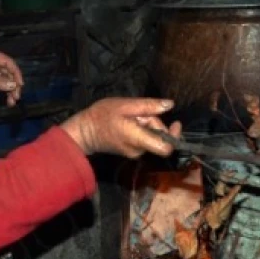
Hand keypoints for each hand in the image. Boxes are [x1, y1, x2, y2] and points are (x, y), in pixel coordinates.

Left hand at [0, 48, 23, 112]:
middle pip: (10, 72)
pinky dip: (8, 95)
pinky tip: (9, 102)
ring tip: (13, 101)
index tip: (19, 84)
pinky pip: (5, 88)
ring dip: (13, 91)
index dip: (15, 72)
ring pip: (9, 81)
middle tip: (17, 96)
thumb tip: (14, 85)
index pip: (8, 62)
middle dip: (15, 84)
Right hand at [60, 98, 182, 157]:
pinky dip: (141, 130)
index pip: (166, 148)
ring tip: (130, 117)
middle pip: (159, 137)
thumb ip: (149, 106)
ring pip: (152, 137)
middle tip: (138, 112)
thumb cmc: (101, 116)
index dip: (175, 136)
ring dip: (147, 125)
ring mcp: (134, 153)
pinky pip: (144, 140)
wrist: (84, 131)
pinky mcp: (131, 152)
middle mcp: (139, 150)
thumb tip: (170, 105)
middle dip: (155, 123)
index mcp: (138, 139)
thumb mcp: (125, 105)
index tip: (175, 123)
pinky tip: (128, 123)